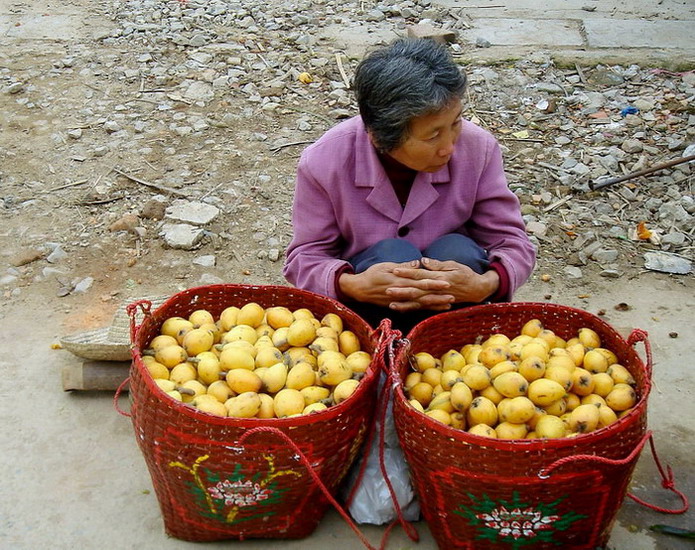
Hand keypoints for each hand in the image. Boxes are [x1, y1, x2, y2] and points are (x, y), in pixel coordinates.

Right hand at [338, 261, 453, 311]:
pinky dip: (424, 309)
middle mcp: (401, 293)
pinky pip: (413, 309)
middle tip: (453, 295)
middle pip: (423, 294)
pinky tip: (434, 309)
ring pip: (420, 304)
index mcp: (400, 281)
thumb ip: (402, 266)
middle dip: (439, 295)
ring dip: (435, 304)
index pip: (420, 282)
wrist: (359, 289)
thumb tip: (417, 263)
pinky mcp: (397, 307)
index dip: (434, 283)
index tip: (447, 282)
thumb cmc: (372, 275)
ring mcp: (400, 302)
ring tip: (448, 304)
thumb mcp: (385, 266)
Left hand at [392, 257, 499, 304]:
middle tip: (387, 289)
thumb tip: (423, 260)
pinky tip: (401, 310)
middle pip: (416, 290)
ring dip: (404, 303)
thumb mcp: (453, 265)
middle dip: (401, 290)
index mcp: (439, 278)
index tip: (395, 270)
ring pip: (418, 302)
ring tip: (391, 304)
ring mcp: (436, 298)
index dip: (407, 272)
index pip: (420, 274)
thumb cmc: (465, 274)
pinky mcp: (436, 304)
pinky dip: (412, 309)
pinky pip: (422, 308)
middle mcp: (436, 290)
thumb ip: (437, 264)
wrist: (477, 289)